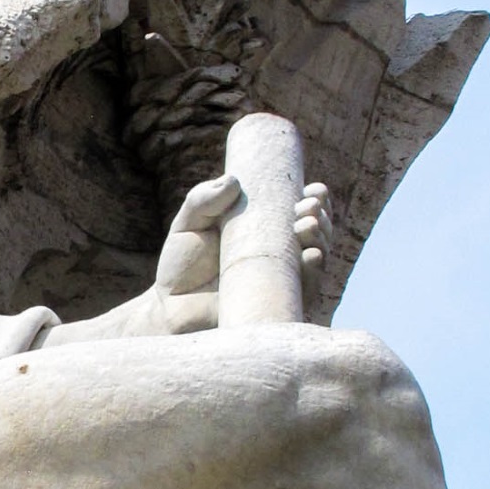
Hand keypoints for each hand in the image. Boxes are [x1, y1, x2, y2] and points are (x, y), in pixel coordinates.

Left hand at [146, 178, 331, 332]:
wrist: (169, 306)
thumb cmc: (182, 262)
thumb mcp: (189, 222)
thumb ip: (203, 198)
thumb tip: (233, 181)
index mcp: (266, 229)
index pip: (300, 210)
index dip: (315, 200)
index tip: (314, 191)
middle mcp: (280, 254)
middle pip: (316, 232)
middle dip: (320, 217)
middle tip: (307, 207)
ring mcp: (281, 281)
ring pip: (315, 259)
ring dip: (320, 239)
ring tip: (307, 225)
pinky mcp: (277, 307)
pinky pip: (303, 292)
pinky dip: (312, 273)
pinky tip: (311, 256)